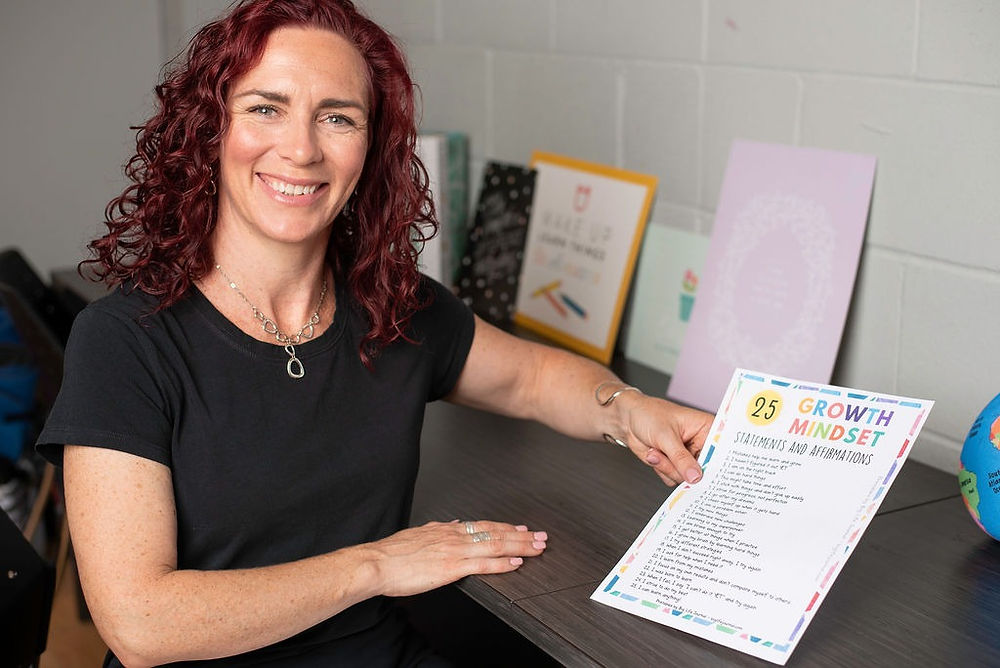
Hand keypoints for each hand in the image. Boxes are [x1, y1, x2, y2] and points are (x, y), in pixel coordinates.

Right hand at [367, 520, 546, 596]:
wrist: (377, 563)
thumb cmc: (392, 553)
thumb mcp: (418, 534)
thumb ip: (438, 530)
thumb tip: (453, 525)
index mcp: (447, 530)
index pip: (484, 525)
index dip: (505, 526)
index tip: (521, 528)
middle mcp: (455, 536)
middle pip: (496, 532)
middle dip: (521, 534)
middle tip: (540, 536)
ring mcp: (455, 551)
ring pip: (495, 545)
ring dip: (520, 546)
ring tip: (537, 547)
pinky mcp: (452, 567)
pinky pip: (484, 564)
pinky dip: (503, 563)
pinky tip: (516, 563)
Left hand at [620, 395, 713, 485]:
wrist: (628, 419)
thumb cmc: (649, 415)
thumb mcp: (666, 436)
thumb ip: (681, 458)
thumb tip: (696, 477)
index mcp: (707, 429)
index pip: (721, 451)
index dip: (718, 465)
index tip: (708, 473)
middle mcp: (701, 444)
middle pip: (705, 470)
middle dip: (684, 469)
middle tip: (671, 459)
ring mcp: (688, 456)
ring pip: (687, 477)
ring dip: (668, 467)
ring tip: (657, 451)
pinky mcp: (676, 465)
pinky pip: (674, 479)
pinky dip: (662, 470)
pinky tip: (655, 455)